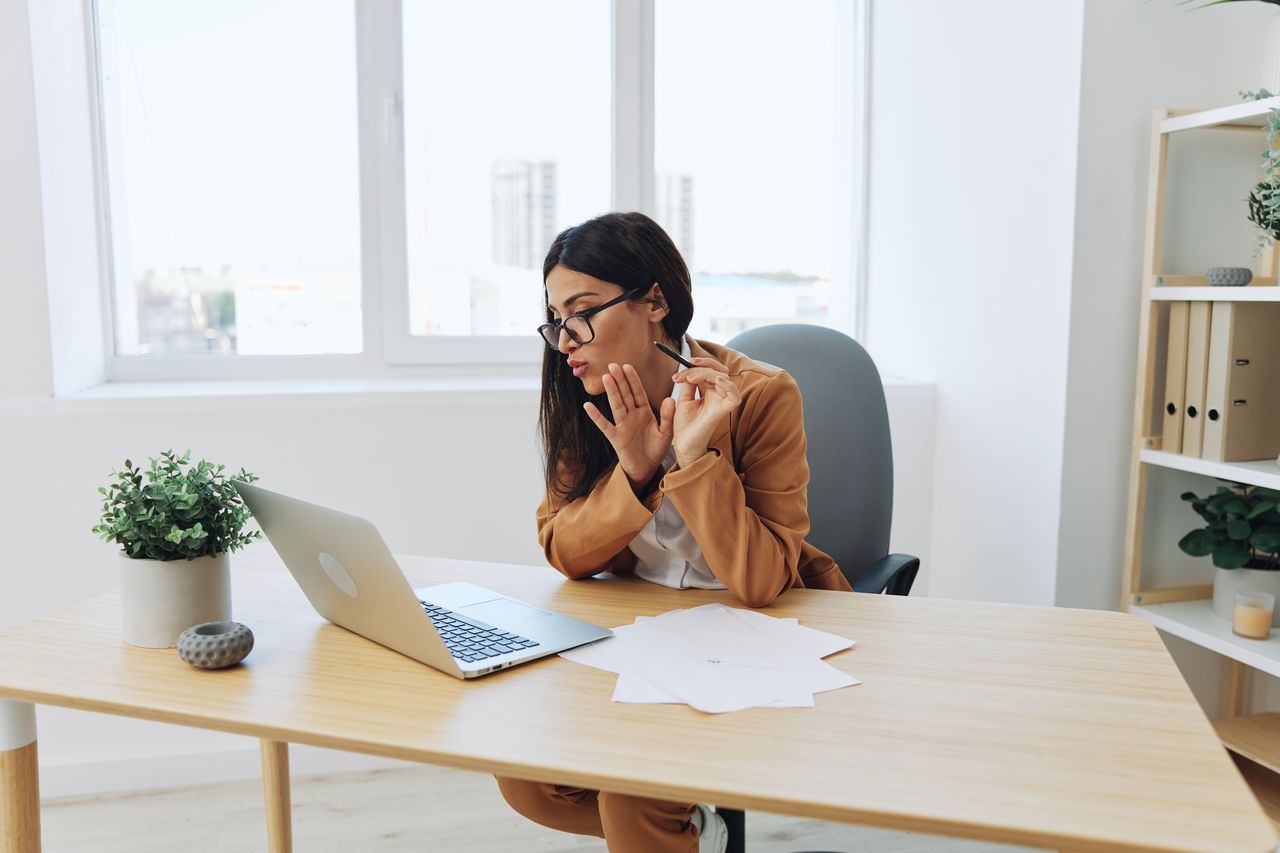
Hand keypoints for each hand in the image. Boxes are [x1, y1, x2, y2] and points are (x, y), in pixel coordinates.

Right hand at [583, 363, 675, 489]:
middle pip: (625, 395)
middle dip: (620, 380)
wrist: (647, 469)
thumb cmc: (656, 449)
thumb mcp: (666, 433)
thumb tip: (670, 399)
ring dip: (612, 392)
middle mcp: (632, 416)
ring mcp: (622, 426)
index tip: (628, 366)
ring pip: (616, 406)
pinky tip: (588, 406)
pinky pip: (605, 426)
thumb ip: (668, 417)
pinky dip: (596, 417)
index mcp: (645, 412)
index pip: (638, 392)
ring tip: (606, 378)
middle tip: (613, 365)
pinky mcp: (616, 438)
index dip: (633, 380)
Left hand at [671, 356, 741, 467]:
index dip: (698, 365)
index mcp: (711, 391)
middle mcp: (719, 395)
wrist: (683, 444)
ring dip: (706, 372)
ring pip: (723, 377)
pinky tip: (716, 381)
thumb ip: (689, 383)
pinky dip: (727, 385)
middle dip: (703, 364)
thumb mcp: (684, 399)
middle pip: (719, 370)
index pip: (711, 370)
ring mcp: (722, 402)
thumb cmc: (686, 425)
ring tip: (690, 378)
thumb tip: (689, 369)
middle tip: (685, 372)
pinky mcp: (723, 411)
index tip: (681, 371)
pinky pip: (734, 396)